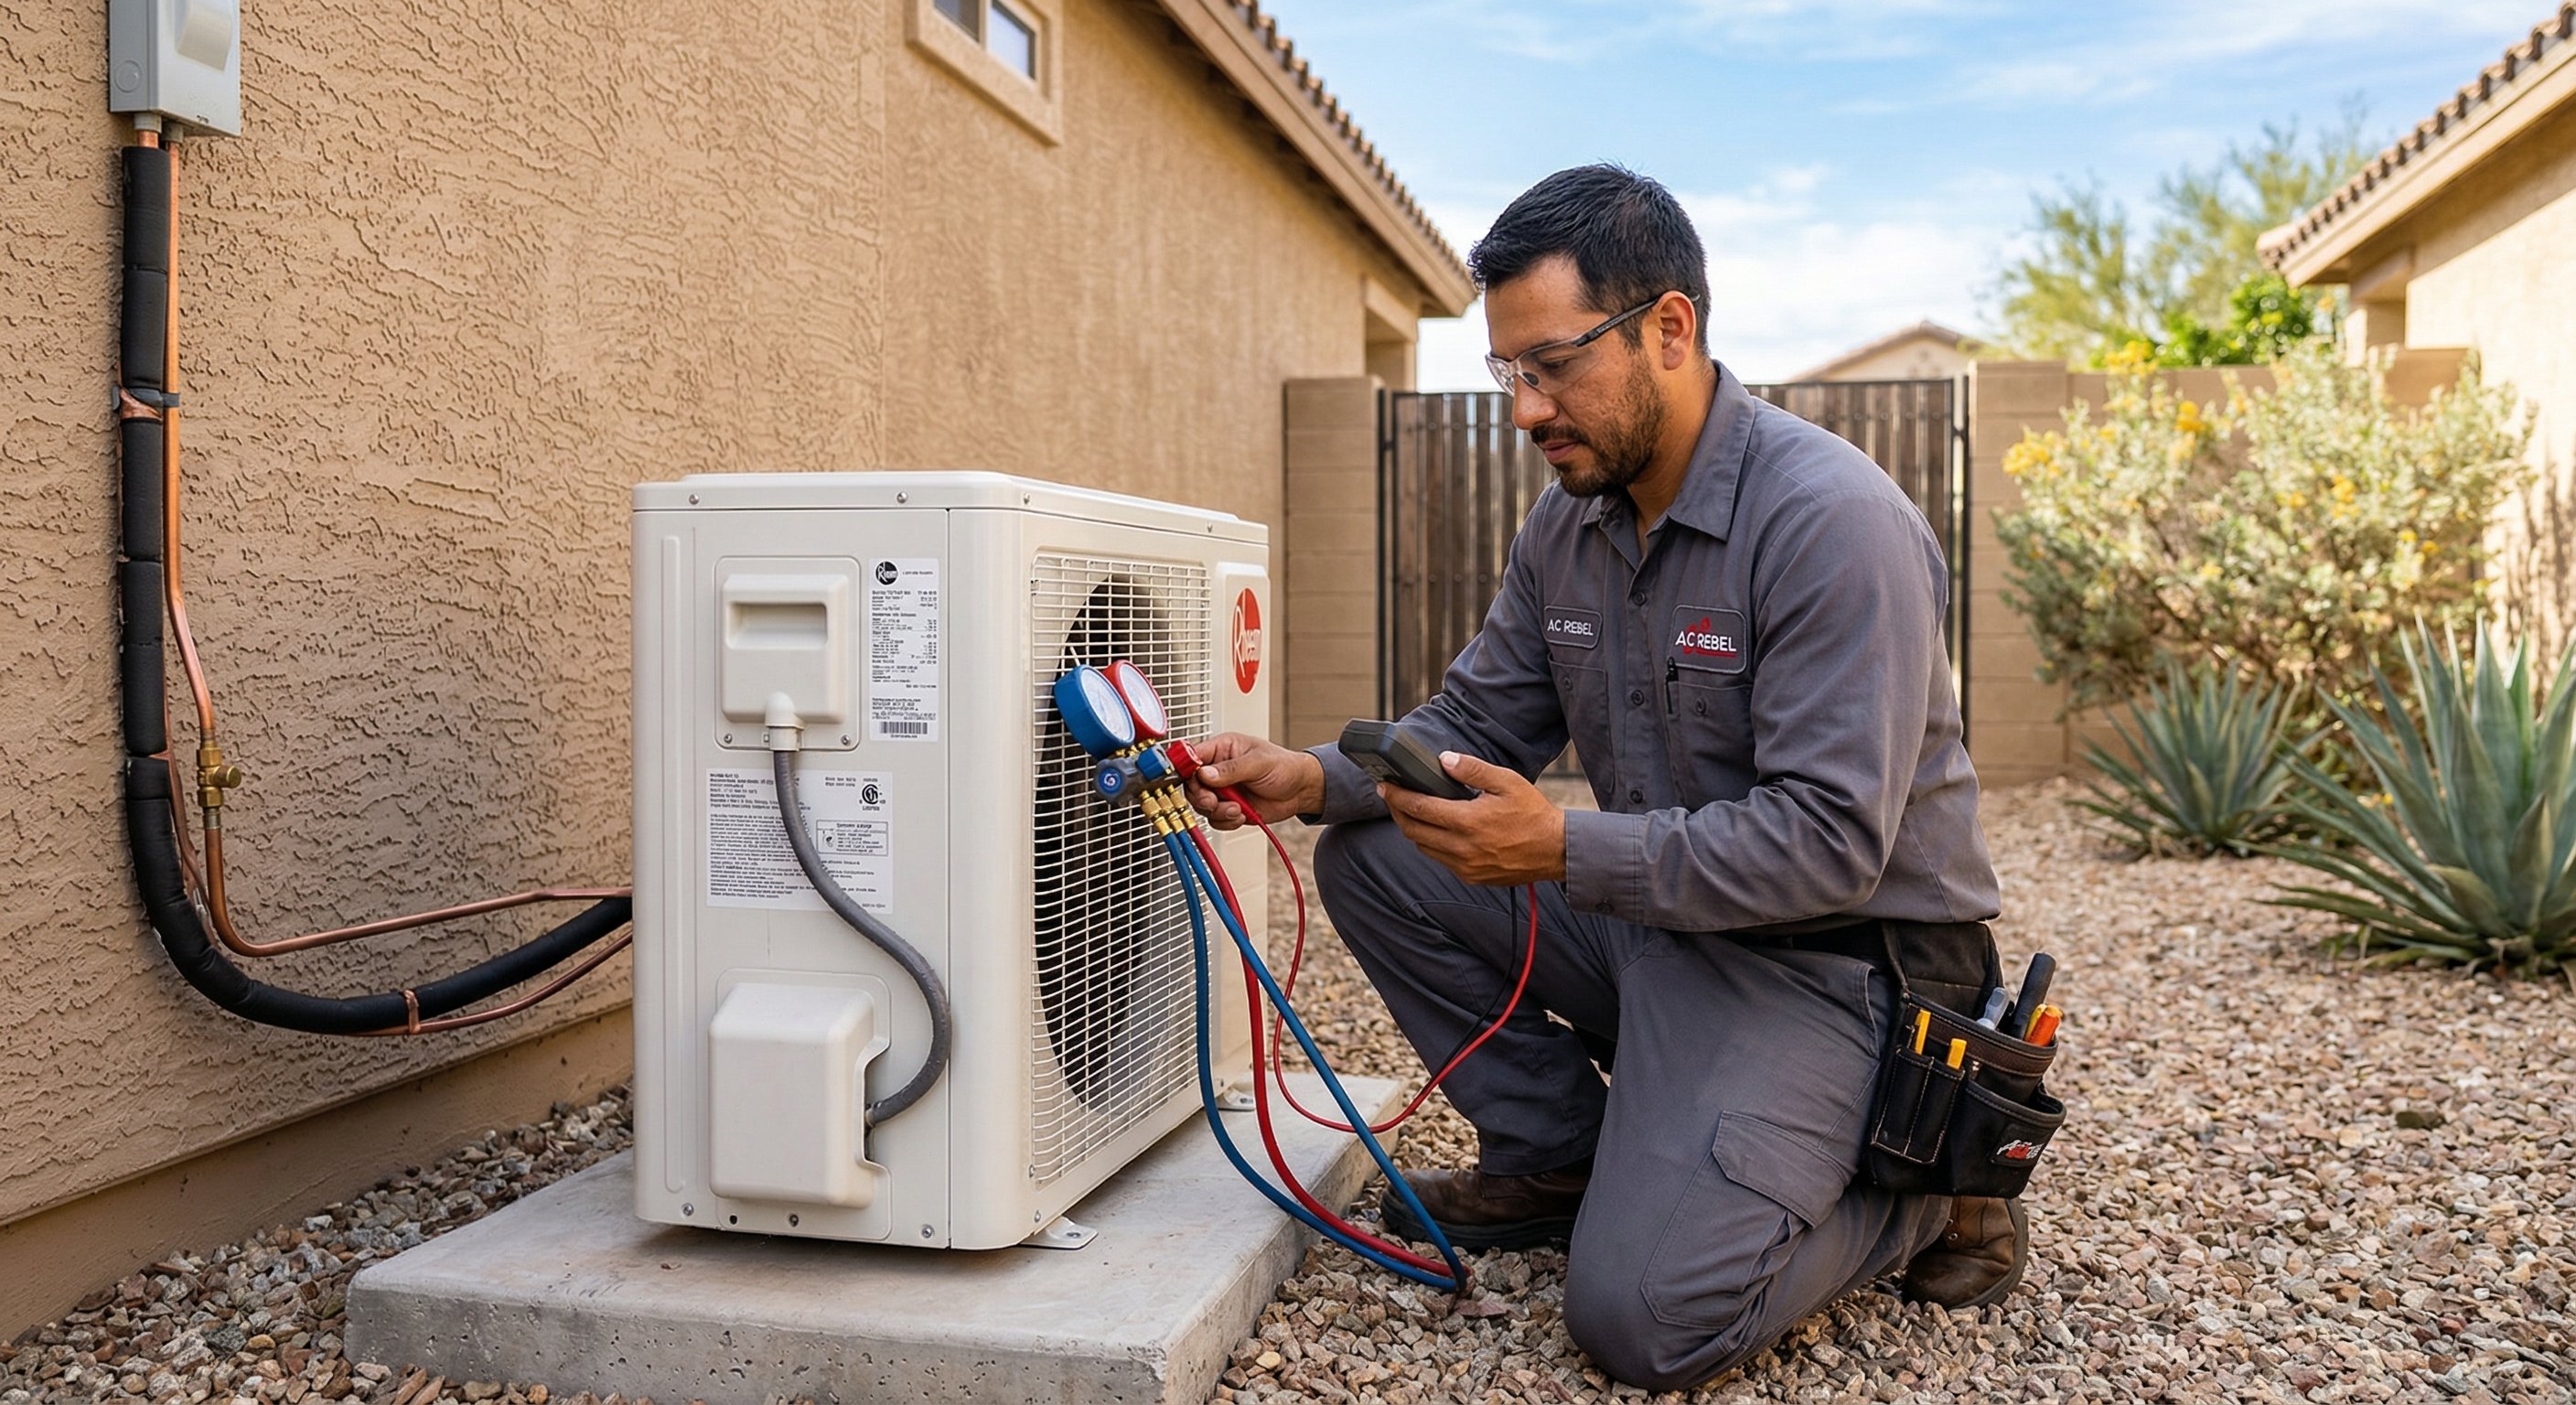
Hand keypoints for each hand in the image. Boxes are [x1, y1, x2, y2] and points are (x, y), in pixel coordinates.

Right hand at [1183, 732, 1324, 829]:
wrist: (1301, 791)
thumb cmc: (1284, 767)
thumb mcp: (1259, 762)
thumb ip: (1231, 768)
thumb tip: (1204, 773)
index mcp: (1222, 749)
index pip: (1193, 756)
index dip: (1185, 768)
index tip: (1191, 780)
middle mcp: (1218, 770)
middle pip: (1191, 785)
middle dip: (1201, 796)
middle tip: (1214, 801)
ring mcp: (1223, 790)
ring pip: (1201, 805)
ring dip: (1217, 811)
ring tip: (1237, 808)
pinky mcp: (1229, 808)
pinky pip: (1215, 819)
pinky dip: (1226, 821)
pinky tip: (1241, 815)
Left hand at [1380, 752, 1565, 886]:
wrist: (1555, 850)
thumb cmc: (1533, 813)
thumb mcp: (1507, 782)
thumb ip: (1473, 770)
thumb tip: (1444, 760)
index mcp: (1469, 822)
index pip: (1419, 808)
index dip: (1397, 796)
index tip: (1385, 785)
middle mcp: (1462, 848)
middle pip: (1413, 830)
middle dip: (1397, 812)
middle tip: (1390, 796)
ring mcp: (1465, 867)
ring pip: (1423, 847)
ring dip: (1412, 829)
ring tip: (1409, 810)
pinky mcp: (1471, 877)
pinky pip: (1439, 860)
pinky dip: (1430, 844)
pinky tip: (1434, 829)